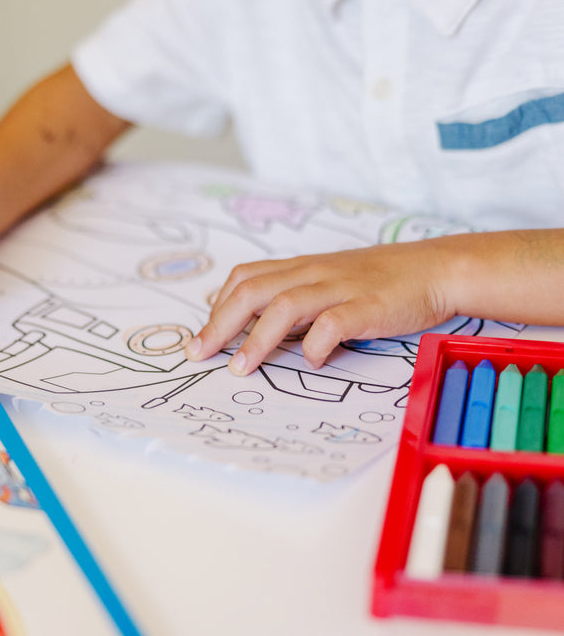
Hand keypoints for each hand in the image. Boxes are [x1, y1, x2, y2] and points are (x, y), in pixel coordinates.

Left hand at [184, 242, 455, 373]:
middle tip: (200, 354)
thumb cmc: (378, 281)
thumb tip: (258, 330)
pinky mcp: (367, 307)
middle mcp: (313, 273)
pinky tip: (311, 361)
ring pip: (285, 306)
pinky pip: (333, 324)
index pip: (246, 278)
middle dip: (221, 324)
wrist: (434, 268)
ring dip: (256, 339)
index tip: (202, 337)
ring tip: (240, 368)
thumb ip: (296, 298)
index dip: (218, 307)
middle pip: (253, 290)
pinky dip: (315, 345)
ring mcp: (339, 288)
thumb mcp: (329, 282)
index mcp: (301, 267)